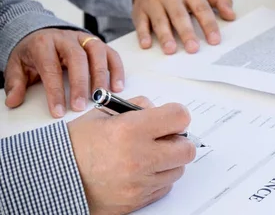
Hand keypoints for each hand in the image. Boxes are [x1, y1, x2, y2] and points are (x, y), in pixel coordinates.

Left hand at [4, 29, 123, 117]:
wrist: (42, 33)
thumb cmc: (33, 52)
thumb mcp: (17, 65)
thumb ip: (16, 83)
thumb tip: (14, 101)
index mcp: (44, 43)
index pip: (50, 67)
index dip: (55, 91)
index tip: (59, 111)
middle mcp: (66, 38)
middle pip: (77, 58)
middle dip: (80, 84)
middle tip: (81, 106)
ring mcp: (84, 39)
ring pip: (97, 53)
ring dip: (101, 76)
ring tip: (102, 96)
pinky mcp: (97, 43)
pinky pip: (111, 54)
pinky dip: (116, 70)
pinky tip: (116, 87)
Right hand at [68, 97, 195, 213]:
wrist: (53, 178)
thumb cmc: (76, 145)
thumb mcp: (104, 113)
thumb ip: (137, 106)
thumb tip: (159, 110)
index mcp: (130, 130)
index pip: (179, 117)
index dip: (177, 115)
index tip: (171, 118)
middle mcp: (138, 158)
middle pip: (186, 149)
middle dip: (179, 140)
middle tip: (165, 138)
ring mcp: (138, 183)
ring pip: (178, 170)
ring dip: (169, 161)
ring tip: (149, 155)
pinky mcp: (136, 201)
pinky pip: (164, 188)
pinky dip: (158, 178)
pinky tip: (141, 171)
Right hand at [132, 0, 235, 54]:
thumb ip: (219, 1)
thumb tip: (232, 16)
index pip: (201, 8)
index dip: (208, 25)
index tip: (215, 40)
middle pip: (180, 15)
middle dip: (186, 33)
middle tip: (193, 49)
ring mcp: (154, 2)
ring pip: (160, 20)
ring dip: (165, 36)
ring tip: (171, 50)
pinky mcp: (140, 10)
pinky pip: (141, 22)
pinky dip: (143, 34)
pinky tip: (147, 44)